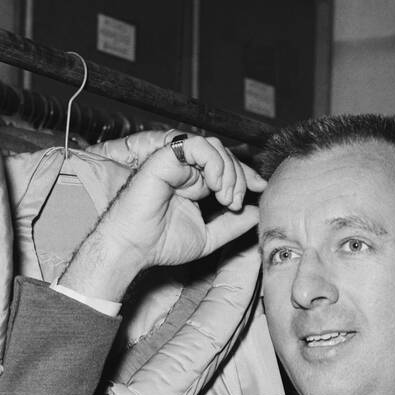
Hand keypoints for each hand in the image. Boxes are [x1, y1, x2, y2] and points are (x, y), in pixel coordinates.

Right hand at [61, 133, 264, 301]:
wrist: (133, 249)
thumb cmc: (161, 244)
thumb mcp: (209, 238)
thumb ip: (232, 226)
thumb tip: (257, 213)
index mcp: (193, 184)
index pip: (225, 167)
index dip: (246, 174)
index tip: (262, 188)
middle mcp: (185, 170)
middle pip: (224, 154)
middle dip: (239, 176)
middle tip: (236, 202)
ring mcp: (174, 162)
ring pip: (214, 147)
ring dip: (228, 170)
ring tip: (226, 197)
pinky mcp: (164, 158)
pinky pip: (196, 145)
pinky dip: (213, 162)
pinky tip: (215, 185)